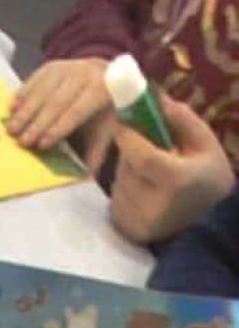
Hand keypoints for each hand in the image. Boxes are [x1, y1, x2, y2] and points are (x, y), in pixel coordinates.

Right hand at [7, 57, 113, 164]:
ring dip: (25, 111)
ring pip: (42, 90)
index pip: (76, 111)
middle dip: (37, 123)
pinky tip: (11, 109)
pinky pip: (33, 80)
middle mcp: (83, 75)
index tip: (42, 145)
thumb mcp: (105, 129)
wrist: (103, 75)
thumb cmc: (101, 110)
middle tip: (22, 141)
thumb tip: (85, 177)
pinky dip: (21, 95)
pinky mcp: (51, 66)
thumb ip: (96, 152)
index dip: (58, 128)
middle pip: (56, 101)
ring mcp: (65, 68)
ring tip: (12, 129)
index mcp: (100, 91)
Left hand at [110, 94, 233, 244]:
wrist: (210, 225)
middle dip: (132, 152)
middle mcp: (154, 205)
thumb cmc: (209, 179)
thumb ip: (181, 119)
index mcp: (176, 181)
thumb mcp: (206, 144)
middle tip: (148, 150)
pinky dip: (126, 191)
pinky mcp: (128, 231)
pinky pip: (116, 200)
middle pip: (127, 167)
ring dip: (128, 172)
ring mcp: (138, 222)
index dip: (128, 135)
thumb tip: (154, 96)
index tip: (125, 121)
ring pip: (119, 182)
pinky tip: (145, 194)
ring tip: (151, 175)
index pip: (140, 155)